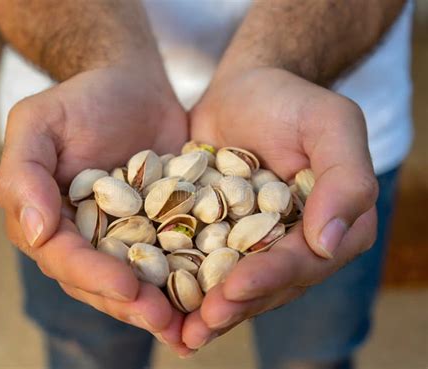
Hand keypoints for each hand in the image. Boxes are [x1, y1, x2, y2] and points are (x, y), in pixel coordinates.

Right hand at [0, 65, 192, 355]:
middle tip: (165, 321)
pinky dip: (192, 277)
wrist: (132, 85)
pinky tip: (214, 294)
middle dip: (133, 304)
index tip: (126, 288)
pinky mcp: (163, 225)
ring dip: (164, 303)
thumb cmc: (82, 100)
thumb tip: (35, 233)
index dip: (93, 276)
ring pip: (141, 278)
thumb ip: (23, 175)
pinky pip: (176, 255)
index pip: (65, 258)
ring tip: (192, 325)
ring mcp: (127, 235)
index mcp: (50, 221)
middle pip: (104, 280)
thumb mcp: (39, 123)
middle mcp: (87, 237)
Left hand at [183, 68, 378, 348]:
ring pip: (235, 283)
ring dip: (208, 308)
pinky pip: (204, 263)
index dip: (272, 277)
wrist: (244, 90)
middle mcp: (296, 243)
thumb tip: (329, 242)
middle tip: (202, 323)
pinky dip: (184, 283)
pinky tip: (160, 302)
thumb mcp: (329, 124)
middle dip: (236, 305)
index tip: (236, 287)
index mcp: (332, 225)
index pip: (304, 261)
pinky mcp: (220, 235)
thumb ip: (345, 178)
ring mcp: (257, 244)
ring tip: (179, 330)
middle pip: (268, 284)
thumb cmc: (289, 101)